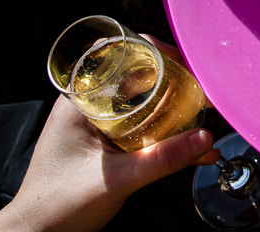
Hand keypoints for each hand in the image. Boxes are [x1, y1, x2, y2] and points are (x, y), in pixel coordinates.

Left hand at [0, 38, 217, 231]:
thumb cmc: (55, 205)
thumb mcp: (113, 179)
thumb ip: (159, 160)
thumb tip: (202, 138)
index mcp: (80, 103)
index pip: (118, 57)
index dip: (153, 52)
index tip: (183, 62)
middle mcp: (91, 109)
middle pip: (140, 79)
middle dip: (175, 83)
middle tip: (202, 90)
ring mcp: (102, 129)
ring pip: (148, 107)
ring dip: (178, 112)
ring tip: (204, 118)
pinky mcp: (112, 149)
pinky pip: (147, 134)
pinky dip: (171, 139)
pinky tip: (195, 151)